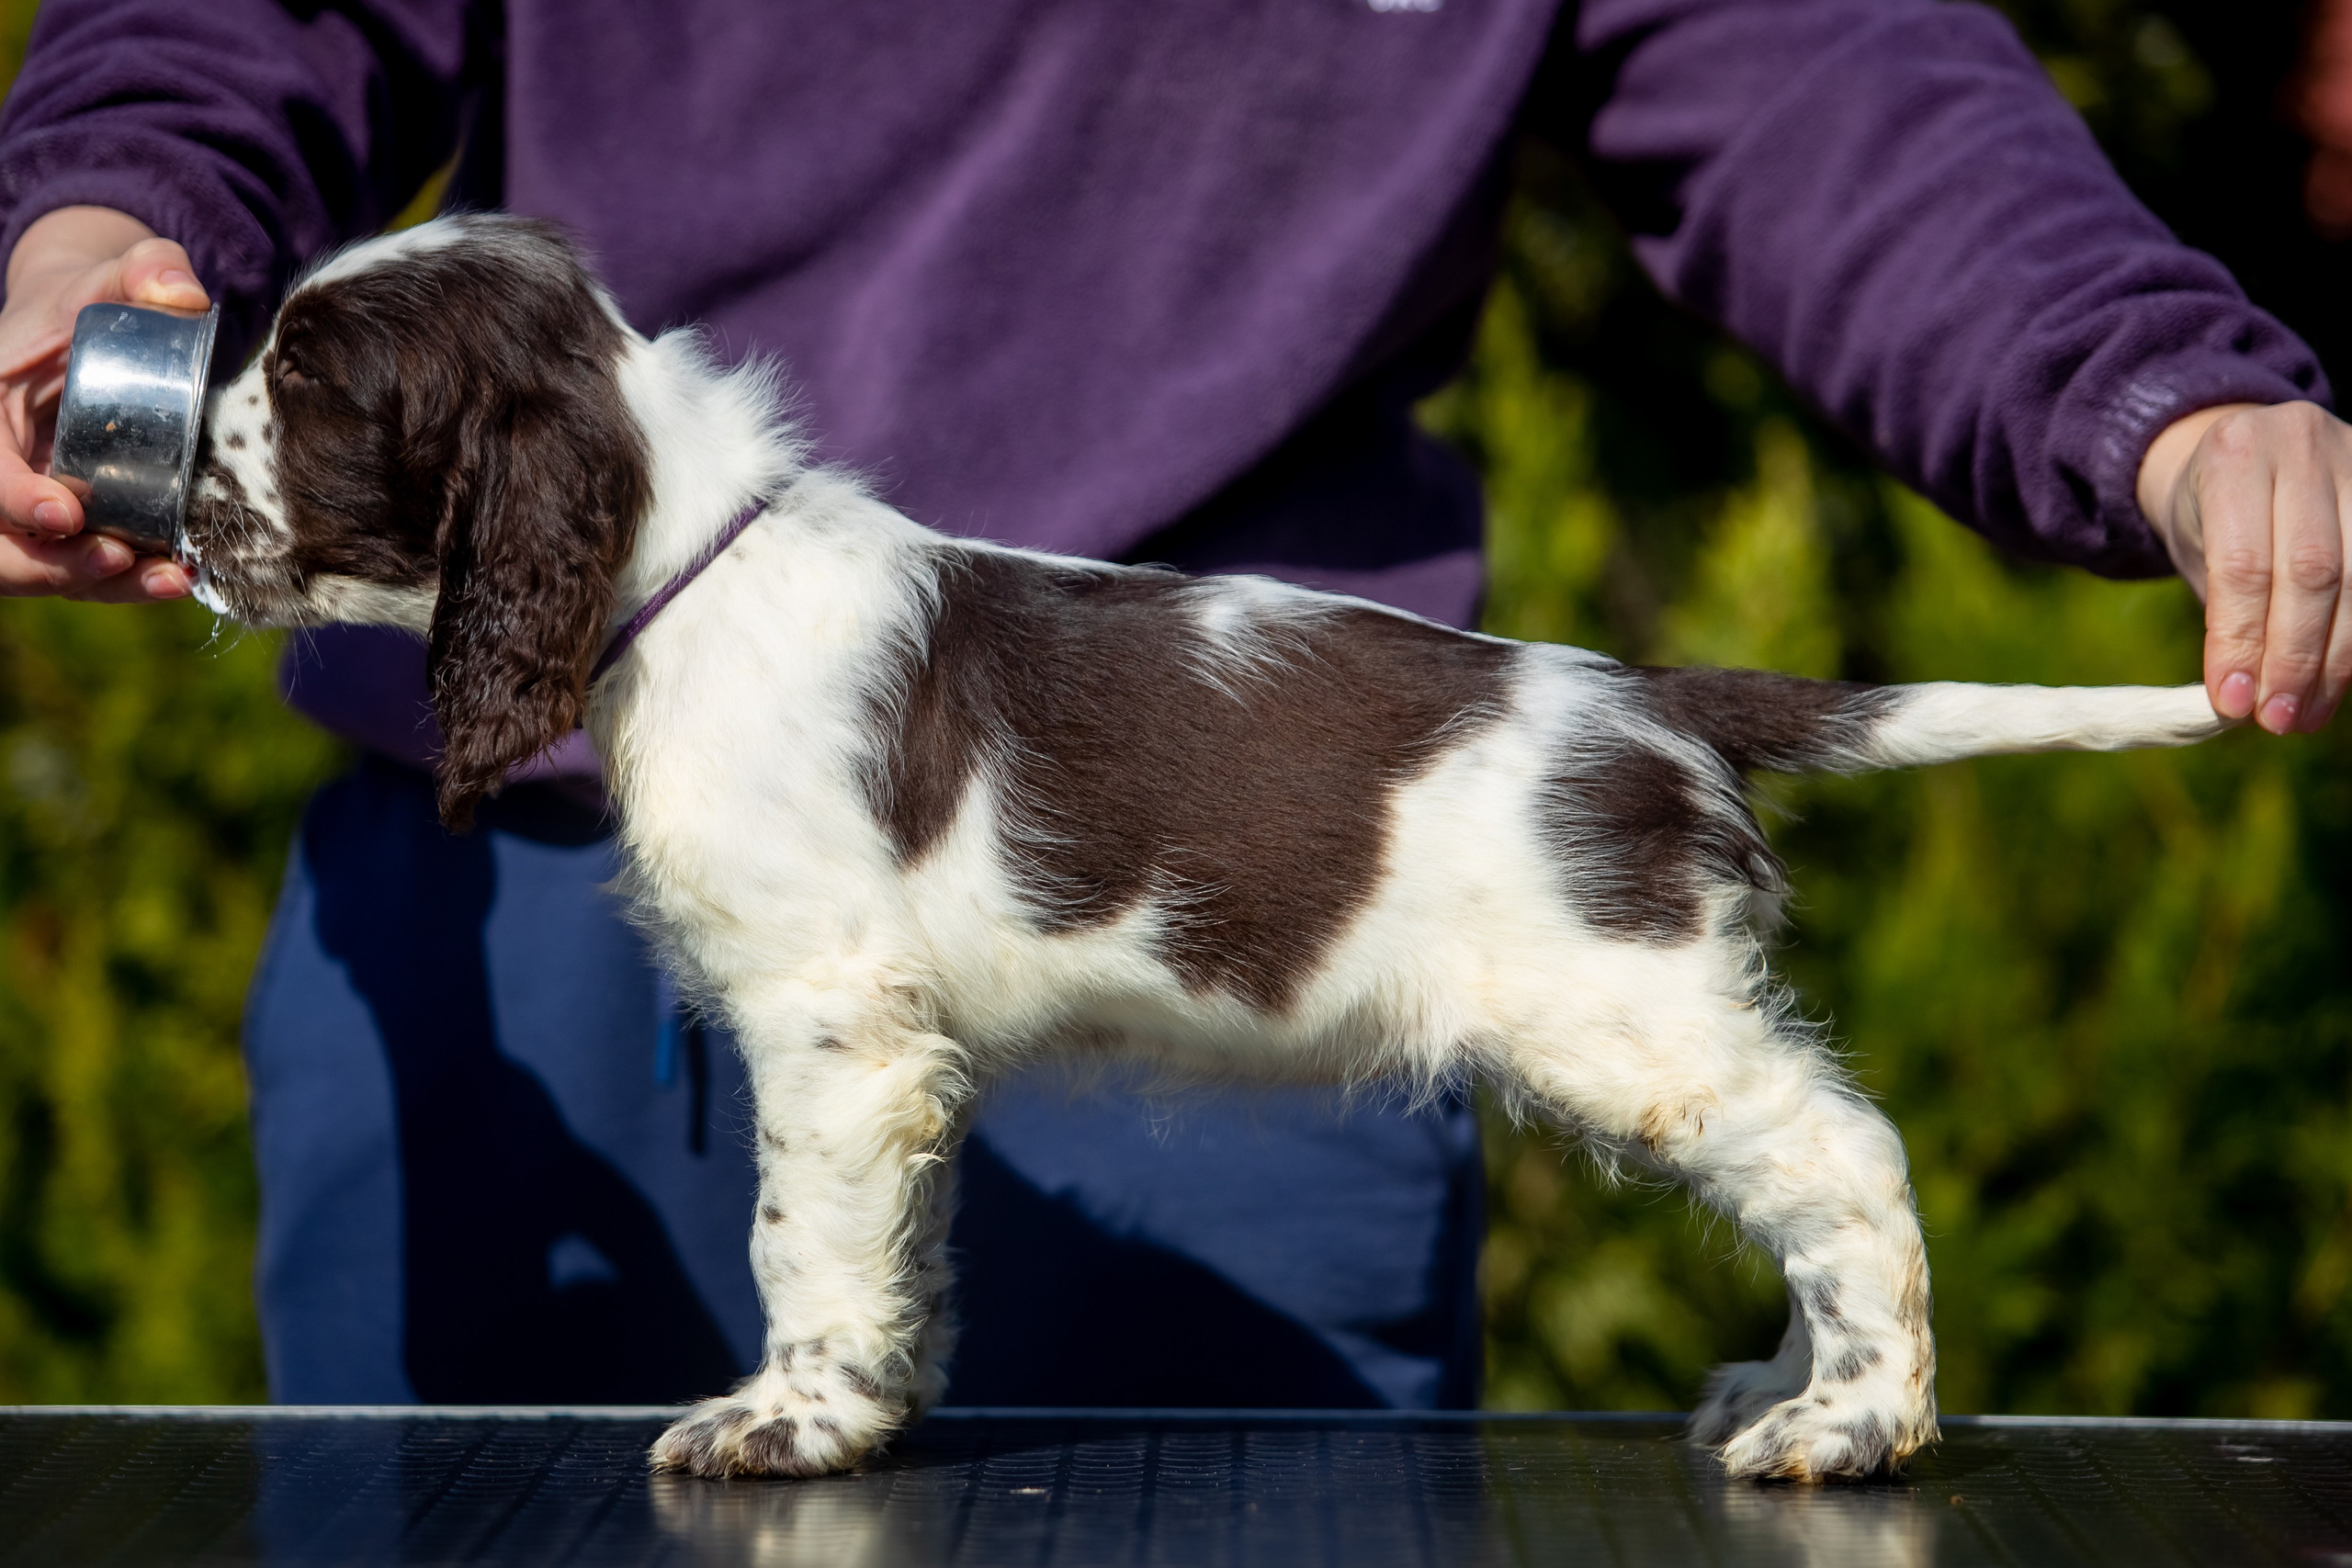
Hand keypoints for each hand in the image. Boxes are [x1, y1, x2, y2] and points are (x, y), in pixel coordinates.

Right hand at [0, 205, 203, 601]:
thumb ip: (146, 270)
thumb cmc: (94, 304)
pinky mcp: (60, 529)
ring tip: (165, 579)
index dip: (11, 495)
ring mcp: (22, 502)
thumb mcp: (114, 275)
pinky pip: (75, 572)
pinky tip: (175, 580)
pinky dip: (119, 585)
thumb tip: (181, 294)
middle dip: (48, 562)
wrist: (88, 335)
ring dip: (91, 584)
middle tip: (117, 559)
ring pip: (33, 567)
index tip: (66, 513)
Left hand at [2138, 400, 2351, 733]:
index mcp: (2235, 455)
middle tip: (2277, 718)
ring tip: (2309, 711)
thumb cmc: (2215, 512)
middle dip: (2296, 657)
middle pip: (2312, 571)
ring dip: (2339, 657)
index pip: (2242, 564)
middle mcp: (2302, 447)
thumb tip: (2241, 699)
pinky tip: (2344, 675)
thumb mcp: (2196, 546)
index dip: (2241, 640)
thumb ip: (2222, 610)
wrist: (2250, 448)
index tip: (2231, 703)